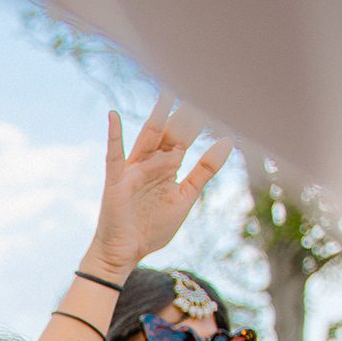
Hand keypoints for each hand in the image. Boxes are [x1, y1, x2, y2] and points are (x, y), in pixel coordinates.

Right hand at [81, 95, 232, 277]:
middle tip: (197, 87)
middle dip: (183, 114)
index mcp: (168, 166)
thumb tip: (229, 141)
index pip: (185, 137)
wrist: (125, 253)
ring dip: (157, 117)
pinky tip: (112, 116)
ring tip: (167, 92)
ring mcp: (132, 170)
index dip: (199, 122)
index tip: (215, 99)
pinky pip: (114, 156)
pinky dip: (113, 136)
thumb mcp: (185, 196)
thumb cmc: (151, 228)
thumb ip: (204, 170)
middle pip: (169, 133)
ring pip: (147, 138)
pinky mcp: (116, 182)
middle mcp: (151, 163)